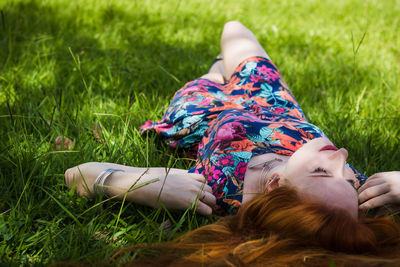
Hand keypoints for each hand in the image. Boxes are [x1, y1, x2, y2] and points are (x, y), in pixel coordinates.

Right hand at [65, 163, 215, 215]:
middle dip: (209, 198)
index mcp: (187, 174)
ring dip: (209, 206)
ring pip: (212, 199)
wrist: (140, 184)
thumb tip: (182, 180)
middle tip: (203, 206)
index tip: (200, 196)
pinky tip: (201, 216)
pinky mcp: (189, 202)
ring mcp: (192, 191)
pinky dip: (206, 213)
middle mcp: (192, 181)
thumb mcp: (167, 174)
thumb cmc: (149, 179)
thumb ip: (179, 177)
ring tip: (203, 211)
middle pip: (211, 190)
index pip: (205, 180)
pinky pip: (206, 209)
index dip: (203, 189)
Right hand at [358, 171, 399, 209]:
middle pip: (369, 191)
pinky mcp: (389, 173)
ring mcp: (388, 178)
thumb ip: (387, 210)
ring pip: (369, 182)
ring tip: (359, 193)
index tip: (359, 208)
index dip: (365, 205)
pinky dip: (368, 180)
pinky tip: (365, 185)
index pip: (374, 202)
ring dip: (362, 188)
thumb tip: (375, 216)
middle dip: (361, 197)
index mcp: (393, 196)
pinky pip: (374, 176)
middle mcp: (389, 185)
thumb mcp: (399, 206)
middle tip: (356, 201)